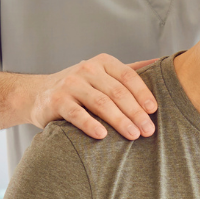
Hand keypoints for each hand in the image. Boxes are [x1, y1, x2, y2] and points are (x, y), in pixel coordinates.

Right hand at [28, 54, 159, 140]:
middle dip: (136, 113)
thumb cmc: (80, 88)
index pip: (128, 77)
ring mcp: (70, 84)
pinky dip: (90, 125)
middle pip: (117, 92)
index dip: (143, 94)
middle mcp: (87, 69)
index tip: (154, 111)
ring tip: (133, 135)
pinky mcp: (56, 101)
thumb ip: (128, 71)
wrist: (39, 95)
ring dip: (119, 120)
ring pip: (101, 103)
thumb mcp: (102, 74)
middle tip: (148, 131)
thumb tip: (161, 63)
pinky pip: (77, 114)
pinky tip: (103, 136)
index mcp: (103, 62)